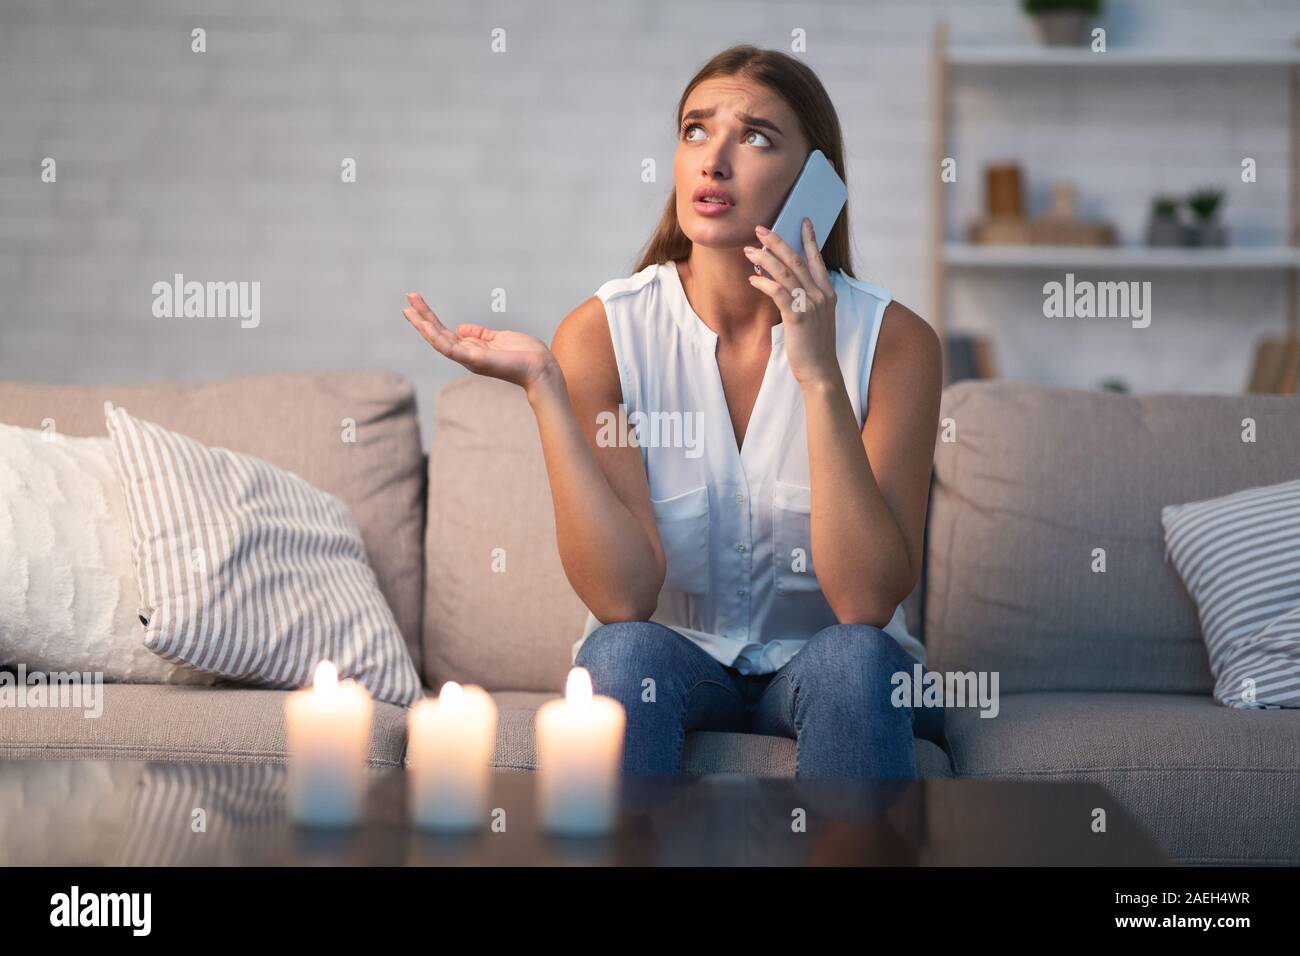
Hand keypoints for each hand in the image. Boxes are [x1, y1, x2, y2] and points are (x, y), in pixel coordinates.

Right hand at [403, 292, 558, 394]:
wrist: (541, 368)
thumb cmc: (526, 354)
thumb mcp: (500, 338)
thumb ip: (481, 334)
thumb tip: (462, 328)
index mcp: (471, 349)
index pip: (445, 332)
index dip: (430, 318)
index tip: (417, 303)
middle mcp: (466, 355)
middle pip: (437, 334)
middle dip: (422, 317)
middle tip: (407, 299)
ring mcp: (469, 358)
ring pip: (438, 341)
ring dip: (423, 325)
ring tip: (408, 309)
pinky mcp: (475, 360)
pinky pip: (450, 348)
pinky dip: (436, 337)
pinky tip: (424, 325)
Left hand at [744, 218, 839, 387]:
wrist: (821, 371)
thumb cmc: (815, 346)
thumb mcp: (816, 318)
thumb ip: (806, 299)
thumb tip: (784, 285)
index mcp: (827, 293)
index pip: (817, 259)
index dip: (809, 239)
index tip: (803, 221)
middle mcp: (821, 295)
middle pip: (797, 260)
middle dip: (778, 242)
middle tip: (761, 229)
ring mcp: (811, 305)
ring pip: (786, 273)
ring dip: (765, 259)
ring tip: (749, 250)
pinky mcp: (798, 316)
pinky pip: (779, 292)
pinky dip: (765, 283)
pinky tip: (753, 278)